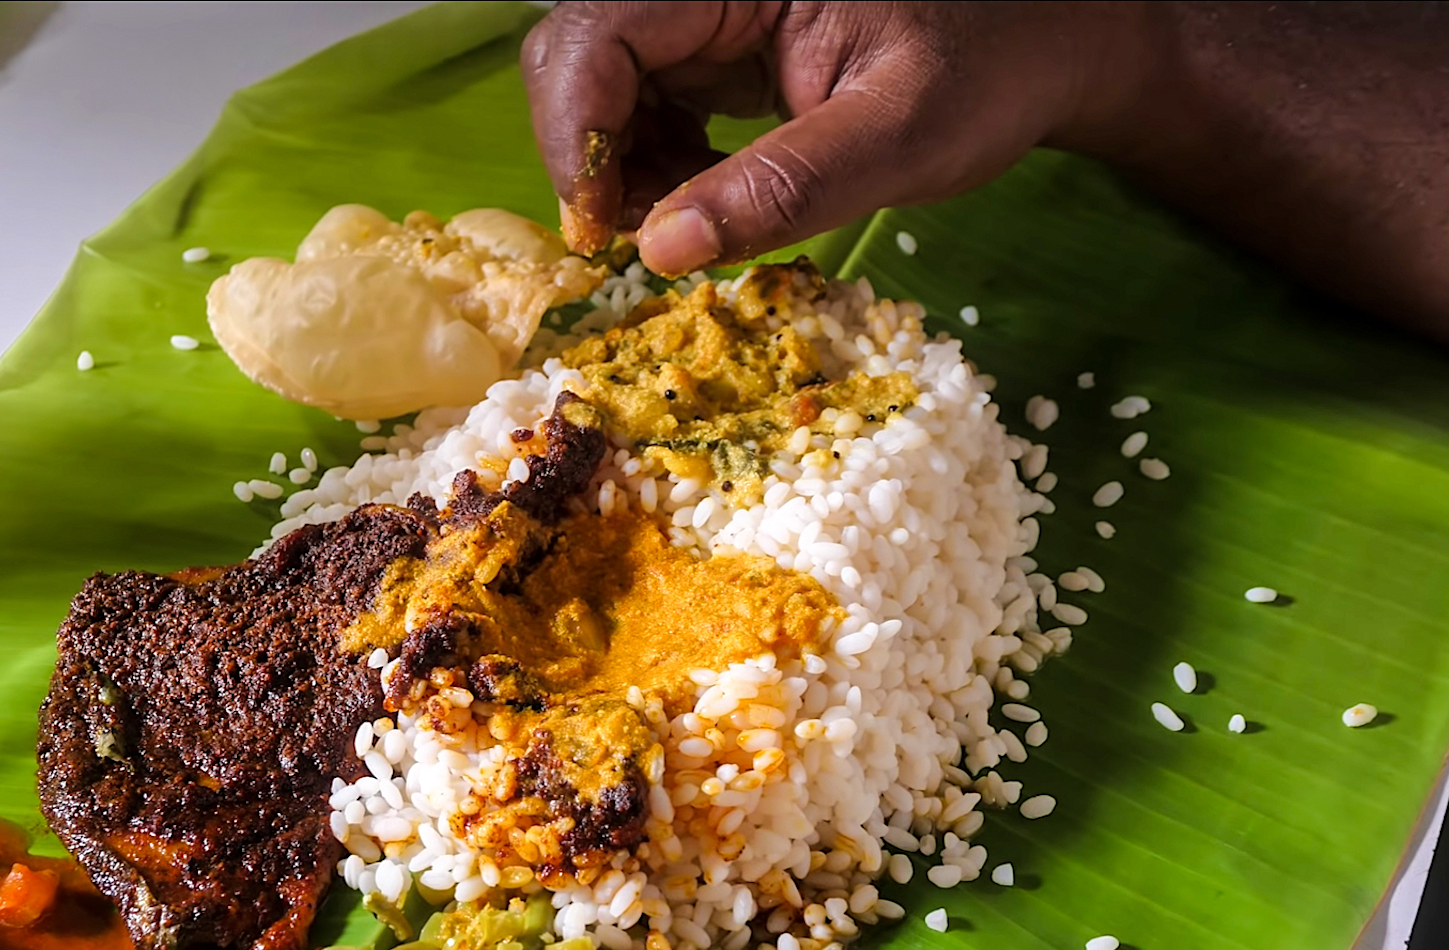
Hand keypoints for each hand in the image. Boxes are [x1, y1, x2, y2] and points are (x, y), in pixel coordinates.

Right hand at [521, 2, 1153, 273]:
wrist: (1045, 41)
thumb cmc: (991, 68)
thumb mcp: (900, 136)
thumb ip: (782, 190)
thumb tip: (661, 251)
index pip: (594, 37)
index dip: (576, 136)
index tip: (606, 232)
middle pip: (577, 56)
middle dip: (590, 156)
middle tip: (638, 240)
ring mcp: (705, 9)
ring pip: (597, 82)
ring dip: (618, 168)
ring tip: (682, 224)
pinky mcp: (713, 43)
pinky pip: (636, 98)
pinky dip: (647, 163)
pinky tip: (700, 198)